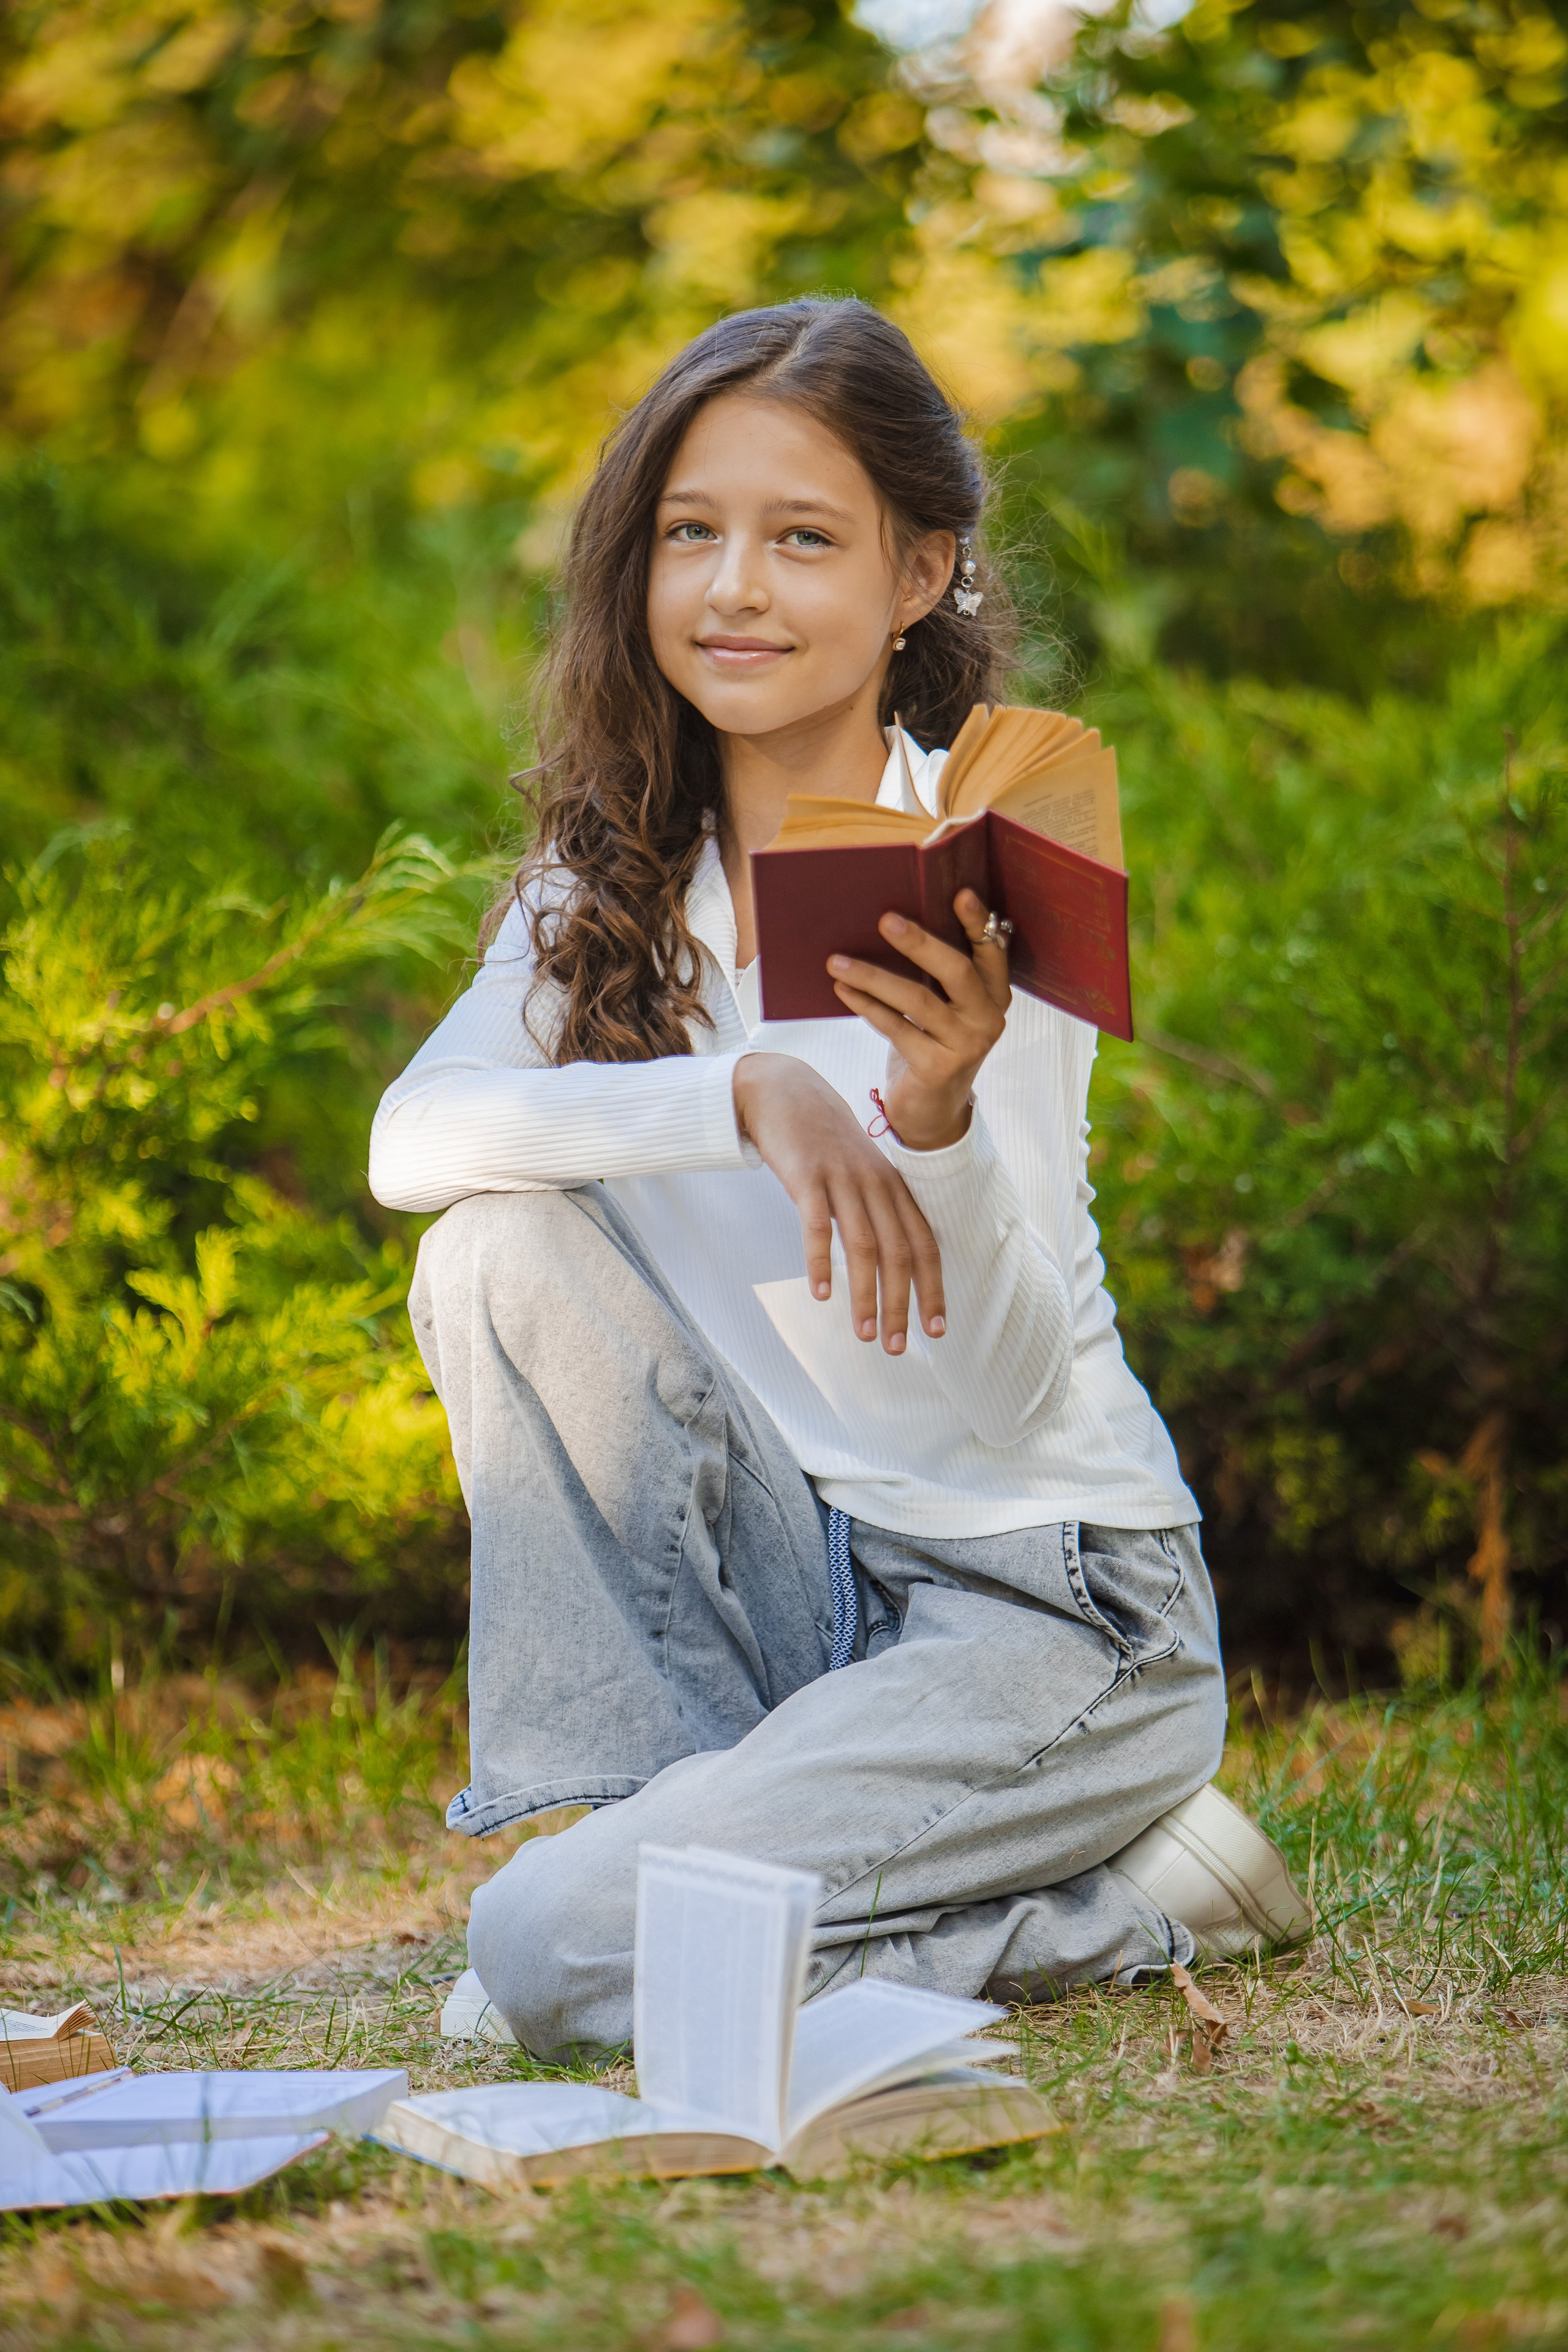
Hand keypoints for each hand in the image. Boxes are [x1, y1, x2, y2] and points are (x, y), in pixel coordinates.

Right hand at [732, 1053, 944, 1353]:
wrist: (782, 1090)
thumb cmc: (821, 1139)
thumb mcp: (860, 1169)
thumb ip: (876, 1206)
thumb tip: (889, 1259)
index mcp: (892, 1186)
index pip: (924, 1244)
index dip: (933, 1287)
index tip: (937, 1329)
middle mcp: (875, 1183)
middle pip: (898, 1253)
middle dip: (903, 1304)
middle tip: (898, 1348)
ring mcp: (842, 1179)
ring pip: (864, 1246)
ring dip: (866, 1296)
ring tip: (866, 1335)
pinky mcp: (806, 1176)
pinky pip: (818, 1226)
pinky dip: (822, 1262)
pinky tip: (822, 1294)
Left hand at [827, 889, 1009, 1149]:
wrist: (931, 1113)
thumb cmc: (932, 1046)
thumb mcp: (943, 1008)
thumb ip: (936, 974)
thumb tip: (891, 923)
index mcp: (994, 994)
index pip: (991, 951)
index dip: (976, 922)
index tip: (959, 892)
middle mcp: (988, 1018)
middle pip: (957, 970)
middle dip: (919, 943)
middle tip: (885, 919)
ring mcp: (966, 1045)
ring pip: (918, 1000)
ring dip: (874, 976)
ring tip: (837, 961)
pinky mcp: (938, 1068)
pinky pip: (896, 1028)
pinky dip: (866, 1006)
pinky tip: (842, 990)